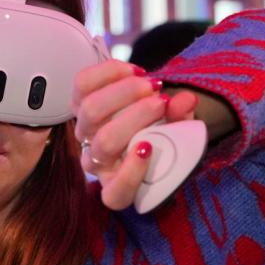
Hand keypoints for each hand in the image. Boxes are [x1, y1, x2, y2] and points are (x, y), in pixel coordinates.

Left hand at [71, 61, 198, 210]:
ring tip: (152, 84)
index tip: (148, 147)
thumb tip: (185, 101)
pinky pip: (83, 84)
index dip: (130, 174)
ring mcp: (84, 132)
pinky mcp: (79, 102)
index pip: (116, 193)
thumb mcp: (181, 133)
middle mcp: (97, 161)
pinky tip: (134, 71)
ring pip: (91, 110)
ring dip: (125, 92)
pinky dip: (110, 73)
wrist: (147, 115)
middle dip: (136, 117)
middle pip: (105, 142)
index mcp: (120, 183)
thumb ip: (183, 121)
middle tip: (162, 102)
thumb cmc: (164, 133)